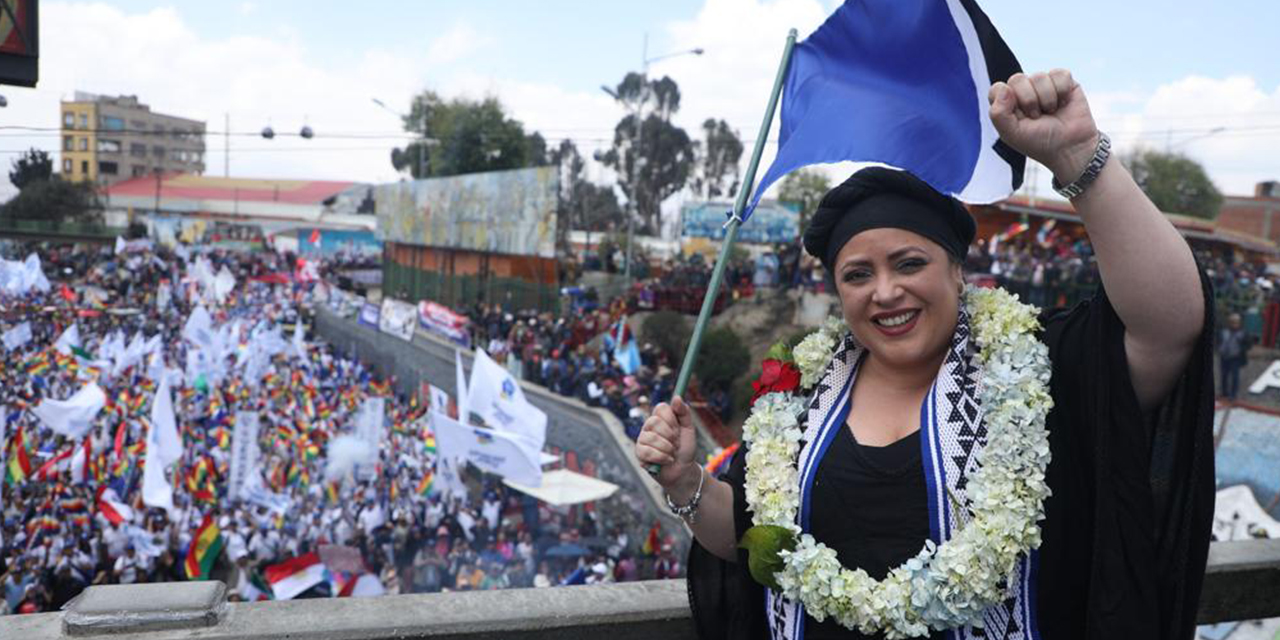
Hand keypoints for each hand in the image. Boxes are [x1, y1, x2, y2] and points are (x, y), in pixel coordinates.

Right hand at [634, 396, 698, 491]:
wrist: (683, 470)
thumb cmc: (685, 449)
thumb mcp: (688, 429)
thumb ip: (684, 412)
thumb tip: (676, 397)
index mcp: (660, 418)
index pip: (660, 408)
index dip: (671, 419)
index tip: (678, 429)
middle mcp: (649, 426)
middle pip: (654, 422)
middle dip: (670, 435)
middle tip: (676, 443)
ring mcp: (642, 439)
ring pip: (651, 438)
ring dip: (667, 448)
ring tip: (672, 453)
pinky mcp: (639, 453)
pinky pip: (647, 452)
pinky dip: (662, 458)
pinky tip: (667, 460)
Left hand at [988, 69, 1099, 183]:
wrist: (1070, 147)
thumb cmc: (1040, 143)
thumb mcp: (1012, 134)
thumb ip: (998, 114)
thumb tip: (1004, 88)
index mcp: (1006, 104)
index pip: (997, 89)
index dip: (1008, 101)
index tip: (1019, 117)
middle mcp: (1023, 91)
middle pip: (1017, 79)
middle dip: (1029, 101)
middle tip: (1036, 116)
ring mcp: (1042, 85)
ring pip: (1039, 76)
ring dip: (1047, 99)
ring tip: (1051, 112)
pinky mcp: (1063, 81)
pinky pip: (1059, 74)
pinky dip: (1062, 92)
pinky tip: (1063, 103)